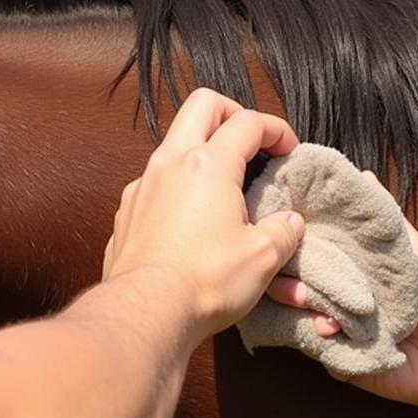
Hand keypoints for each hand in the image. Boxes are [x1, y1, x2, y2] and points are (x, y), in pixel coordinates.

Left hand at [103, 89, 303, 337]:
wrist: (145, 313)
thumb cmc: (205, 282)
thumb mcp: (263, 257)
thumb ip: (283, 231)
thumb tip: (290, 223)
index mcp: (209, 165)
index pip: (249, 122)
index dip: (276, 129)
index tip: (290, 150)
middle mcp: (171, 163)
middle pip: (203, 105)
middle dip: (233, 113)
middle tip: (253, 140)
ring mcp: (143, 185)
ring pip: (174, 142)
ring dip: (204, 149)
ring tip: (226, 182)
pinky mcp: (128, 211)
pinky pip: (156, 181)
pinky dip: (180, 184)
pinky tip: (193, 216)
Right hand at [268, 209, 417, 412]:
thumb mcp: (413, 253)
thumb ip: (388, 218)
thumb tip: (364, 176)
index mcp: (350, 271)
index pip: (312, 250)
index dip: (296, 239)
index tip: (283, 223)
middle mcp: (335, 297)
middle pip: (294, 280)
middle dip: (289, 273)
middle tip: (292, 269)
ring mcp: (330, 327)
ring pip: (293, 311)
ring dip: (298, 301)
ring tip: (311, 300)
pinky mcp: (333, 356)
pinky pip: (309, 343)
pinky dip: (314, 333)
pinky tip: (329, 327)